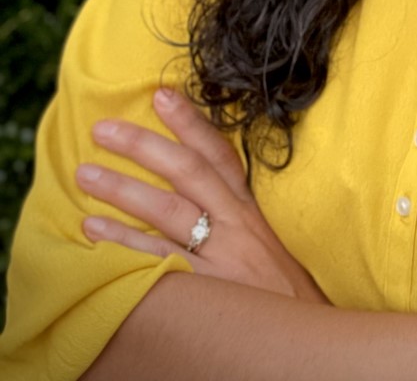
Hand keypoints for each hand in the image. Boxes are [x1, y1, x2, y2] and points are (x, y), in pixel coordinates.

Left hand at [76, 87, 329, 304]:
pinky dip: (122, 244)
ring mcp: (220, 256)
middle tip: (103, 128)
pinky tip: (93, 231)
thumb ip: (240, 215)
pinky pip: (156, 261)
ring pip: (166, 211)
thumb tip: (205, 187)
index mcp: (253, 208)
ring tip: (86, 174)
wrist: (308, 341)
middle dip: (144, 146)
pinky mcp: (205, 290)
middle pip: (186, 172)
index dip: (190, 123)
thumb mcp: (273, 242)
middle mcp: (237, 225)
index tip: (161, 95)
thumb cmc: (288, 292)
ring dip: (122, 189)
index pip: (220, 154)